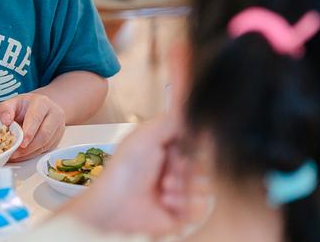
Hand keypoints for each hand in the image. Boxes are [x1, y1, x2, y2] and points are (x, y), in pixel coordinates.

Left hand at [0, 93, 65, 161]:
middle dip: (29, 147)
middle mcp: (54, 114)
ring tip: (15, 155)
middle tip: (15, 153)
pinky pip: (45, 150)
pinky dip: (32, 154)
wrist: (39, 109)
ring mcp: (58, 127)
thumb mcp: (12, 103)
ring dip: (29, 152)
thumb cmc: (25, 107)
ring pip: (45, 144)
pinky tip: (21, 155)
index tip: (21, 143)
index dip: (29, 132)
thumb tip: (6, 121)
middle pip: (44, 134)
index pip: (36, 118)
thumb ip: (5, 110)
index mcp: (42, 103)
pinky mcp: (57, 139)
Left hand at [62, 117, 212, 236]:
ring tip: (164, 189)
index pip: (195, 143)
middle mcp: (173, 168)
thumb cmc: (126, 168)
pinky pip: (201, 208)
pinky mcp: (181, 213)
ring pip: (204, 186)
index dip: (191, 146)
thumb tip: (192, 107)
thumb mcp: (147, 135)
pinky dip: (184, 205)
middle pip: (203, 164)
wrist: (116, 205)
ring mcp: (178, 190)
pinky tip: (166, 203)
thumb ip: (173, 120)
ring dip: (184, 187)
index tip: (180, 149)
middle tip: (168, 172)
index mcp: (165, 147)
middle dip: (187, 168)